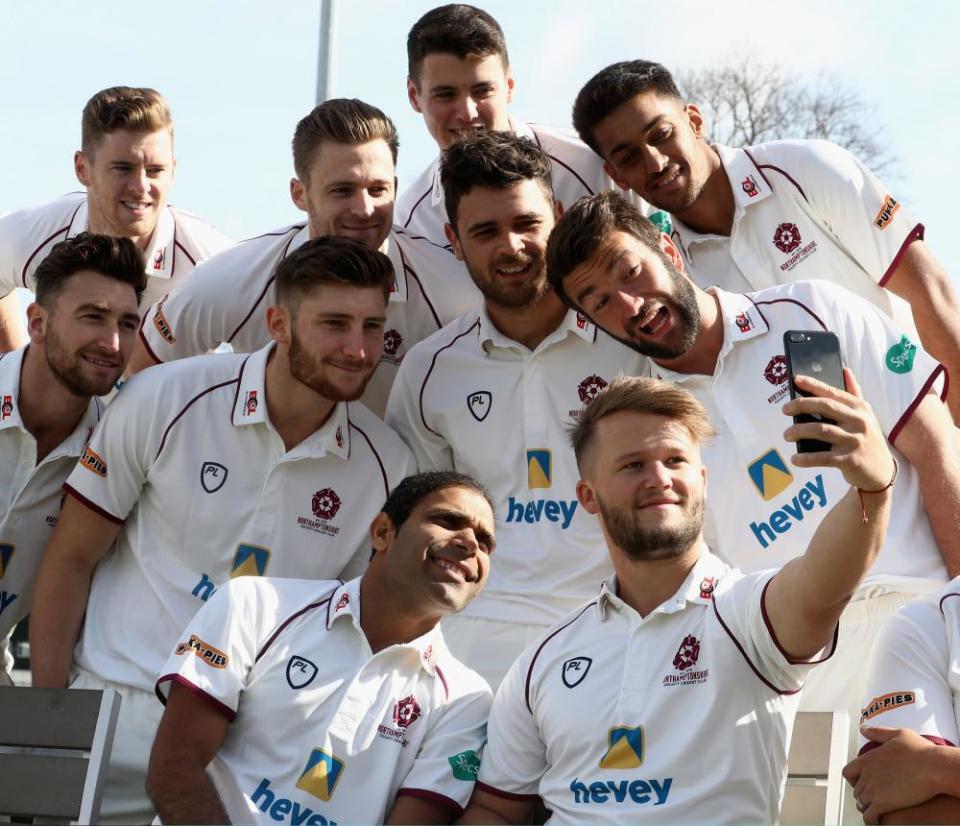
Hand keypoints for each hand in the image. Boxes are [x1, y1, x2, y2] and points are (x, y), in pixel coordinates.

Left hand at [783, 369, 894, 490]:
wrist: (882, 471)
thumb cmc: (867, 439)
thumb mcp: (866, 415)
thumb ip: (854, 393)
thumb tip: (845, 370)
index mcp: (860, 408)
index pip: (833, 392)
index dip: (813, 384)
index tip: (796, 379)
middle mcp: (859, 421)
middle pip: (825, 407)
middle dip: (801, 405)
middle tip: (784, 409)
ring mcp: (855, 441)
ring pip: (821, 430)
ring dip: (799, 431)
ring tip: (786, 435)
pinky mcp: (850, 460)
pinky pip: (822, 458)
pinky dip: (806, 458)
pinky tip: (795, 459)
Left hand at [842, 727, 942, 822]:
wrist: (934, 768)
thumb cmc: (920, 752)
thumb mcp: (897, 735)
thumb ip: (878, 733)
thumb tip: (864, 730)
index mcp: (868, 759)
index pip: (848, 772)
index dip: (853, 779)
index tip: (859, 782)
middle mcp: (867, 774)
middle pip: (856, 789)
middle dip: (863, 793)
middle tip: (872, 797)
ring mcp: (873, 790)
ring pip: (861, 802)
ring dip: (867, 806)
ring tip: (874, 808)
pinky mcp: (882, 804)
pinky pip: (869, 816)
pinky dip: (871, 819)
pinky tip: (876, 820)